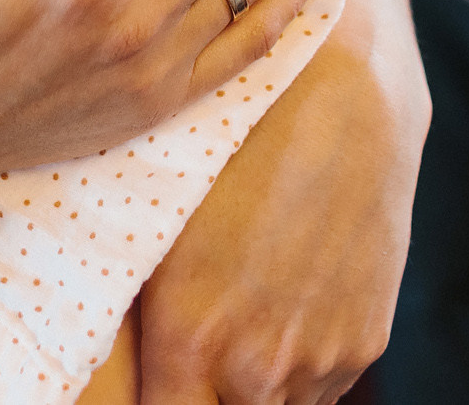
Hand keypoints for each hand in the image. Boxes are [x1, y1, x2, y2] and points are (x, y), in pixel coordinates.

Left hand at [138, 0, 428, 404]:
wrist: (342, 94)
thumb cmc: (232, 144)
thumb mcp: (161, 224)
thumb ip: (136, 316)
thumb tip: (103, 368)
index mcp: (192, 342)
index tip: (147, 383)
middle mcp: (258, 367)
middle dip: (203, 399)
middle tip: (191, 357)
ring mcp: (319, 359)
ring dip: (253, 390)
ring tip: (241, 326)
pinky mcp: (365, 341)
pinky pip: (323, 390)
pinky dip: (301, 369)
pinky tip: (285, 309)